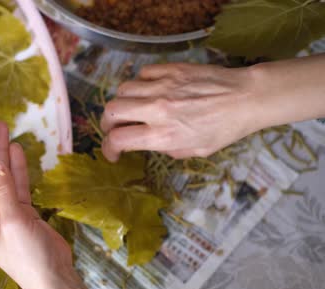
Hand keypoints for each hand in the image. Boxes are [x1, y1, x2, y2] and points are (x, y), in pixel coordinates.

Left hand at [0, 115, 104, 288]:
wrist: (54, 277)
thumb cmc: (29, 257)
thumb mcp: (14, 222)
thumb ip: (4, 191)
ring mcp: (3, 210)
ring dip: (1, 151)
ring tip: (2, 125)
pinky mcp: (20, 211)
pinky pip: (15, 183)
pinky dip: (16, 166)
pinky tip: (15, 147)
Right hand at [100, 62, 259, 160]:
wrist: (247, 98)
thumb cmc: (225, 129)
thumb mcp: (194, 150)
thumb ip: (166, 148)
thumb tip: (150, 141)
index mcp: (164, 135)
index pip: (118, 139)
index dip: (108, 148)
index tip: (113, 152)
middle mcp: (158, 110)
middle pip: (112, 111)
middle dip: (107, 123)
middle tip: (114, 128)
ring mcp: (163, 86)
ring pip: (123, 90)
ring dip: (122, 102)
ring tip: (131, 108)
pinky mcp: (171, 69)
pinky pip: (142, 73)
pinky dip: (140, 83)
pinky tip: (149, 90)